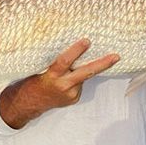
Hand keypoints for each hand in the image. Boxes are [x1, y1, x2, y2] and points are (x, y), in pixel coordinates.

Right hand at [0, 39, 119, 128]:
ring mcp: (70, 94)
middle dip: (103, 64)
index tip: (87, 40)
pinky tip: (67, 81)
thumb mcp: (40, 69)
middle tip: (116, 56)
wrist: (28, 104)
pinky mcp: (73, 99)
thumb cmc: (32, 82)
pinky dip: (77, 79)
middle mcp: (63, 86)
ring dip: (84, 69)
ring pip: (83, 77)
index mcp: (51, 76)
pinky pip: (79, 84)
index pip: (65, 61)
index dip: (76, 50)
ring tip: (77, 68)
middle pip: (86, 73)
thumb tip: (74, 51)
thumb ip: (56, 63)